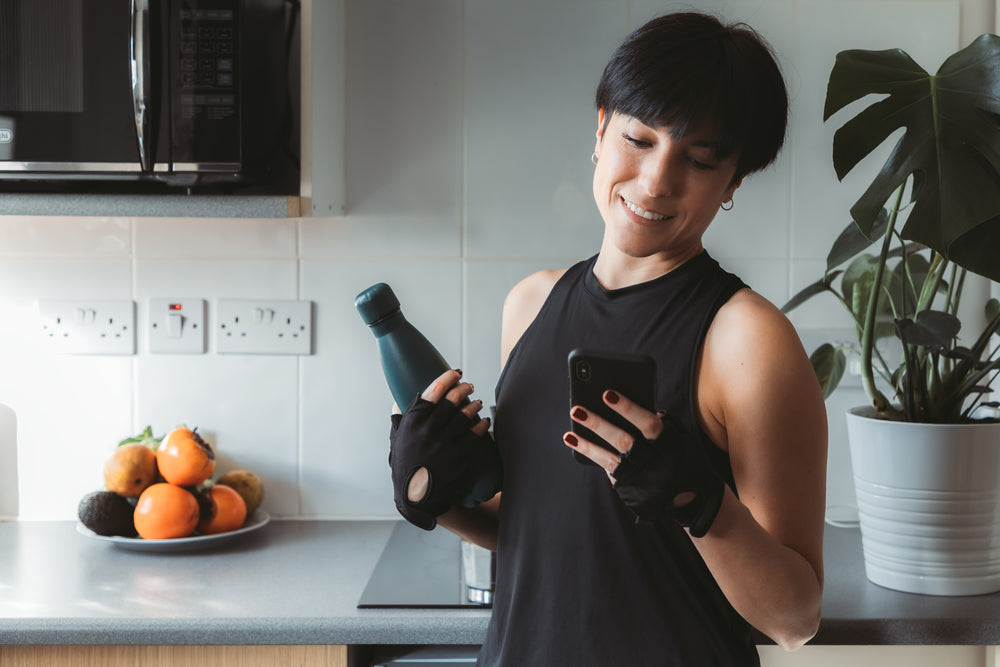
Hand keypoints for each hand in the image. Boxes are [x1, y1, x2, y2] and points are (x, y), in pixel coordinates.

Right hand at [388, 370, 495, 529]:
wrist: (417, 495)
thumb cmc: (405, 465)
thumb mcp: (396, 441)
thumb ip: (399, 421)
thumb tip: (397, 403)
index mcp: (413, 421)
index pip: (433, 390)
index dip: (447, 378)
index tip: (455, 373)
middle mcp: (429, 429)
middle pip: (452, 399)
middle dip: (463, 388)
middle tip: (468, 386)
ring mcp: (446, 442)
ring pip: (466, 414)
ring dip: (474, 405)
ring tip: (476, 403)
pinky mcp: (459, 454)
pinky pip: (475, 433)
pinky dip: (481, 424)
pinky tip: (483, 421)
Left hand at [563, 389, 723, 536]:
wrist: (688, 502)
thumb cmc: (681, 458)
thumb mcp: (681, 440)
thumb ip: (660, 424)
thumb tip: (626, 404)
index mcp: (671, 445)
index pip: (648, 424)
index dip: (628, 409)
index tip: (607, 394)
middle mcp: (655, 462)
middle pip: (623, 441)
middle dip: (598, 424)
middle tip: (577, 409)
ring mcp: (640, 478)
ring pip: (610, 458)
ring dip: (587, 441)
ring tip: (571, 425)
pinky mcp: (628, 487)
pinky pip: (607, 468)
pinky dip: (590, 452)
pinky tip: (573, 439)